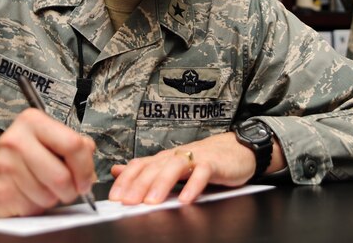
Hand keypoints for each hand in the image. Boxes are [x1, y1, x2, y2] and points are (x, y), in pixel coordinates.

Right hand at [0, 108, 96, 216]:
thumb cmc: (19, 154)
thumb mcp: (45, 136)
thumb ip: (73, 142)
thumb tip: (89, 153)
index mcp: (32, 121)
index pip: (73, 145)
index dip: (86, 168)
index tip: (86, 178)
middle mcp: (16, 141)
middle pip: (62, 177)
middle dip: (72, 189)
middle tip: (68, 189)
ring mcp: (4, 168)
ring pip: (48, 196)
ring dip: (52, 198)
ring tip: (42, 187)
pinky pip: (32, 208)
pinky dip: (35, 206)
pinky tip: (27, 194)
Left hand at [108, 132, 281, 204]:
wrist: (236, 150)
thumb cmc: (204, 160)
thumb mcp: (171, 165)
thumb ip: (145, 169)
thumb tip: (116, 170)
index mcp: (165, 158)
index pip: (140, 165)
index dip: (126, 180)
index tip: (116, 197)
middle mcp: (177, 156)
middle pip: (154, 167)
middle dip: (139, 185)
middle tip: (128, 202)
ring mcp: (196, 158)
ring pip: (175, 167)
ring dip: (161, 184)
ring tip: (152, 202)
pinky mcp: (214, 164)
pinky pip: (202, 173)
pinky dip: (193, 186)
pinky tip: (185, 200)